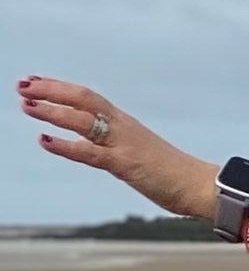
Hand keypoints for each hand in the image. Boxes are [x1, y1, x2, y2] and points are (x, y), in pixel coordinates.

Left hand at [16, 75, 215, 219]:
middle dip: (50, 90)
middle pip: (82, 99)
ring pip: (82, 120)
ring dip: (51, 111)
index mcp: (127, 125)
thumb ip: (120, 150)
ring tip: (26, 105)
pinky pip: (89, 153)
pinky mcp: (126, 165)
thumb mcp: (144, 156)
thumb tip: (103, 154)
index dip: (61, 88)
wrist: (203, 187)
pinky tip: (44, 139)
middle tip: (23, 85)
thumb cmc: (177, 176)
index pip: (89, 97)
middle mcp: (123, 128)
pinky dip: (64, 145)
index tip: (38, 82)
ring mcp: (123, 145)